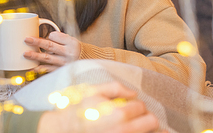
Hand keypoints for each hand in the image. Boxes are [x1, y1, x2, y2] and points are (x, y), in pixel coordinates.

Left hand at [23, 31, 80, 71]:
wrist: (86, 62)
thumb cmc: (74, 49)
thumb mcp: (71, 40)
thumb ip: (59, 37)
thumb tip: (44, 36)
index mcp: (71, 42)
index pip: (55, 36)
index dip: (48, 35)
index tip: (47, 36)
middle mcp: (68, 53)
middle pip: (50, 46)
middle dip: (37, 42)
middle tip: (26, 39)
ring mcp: (64, 63)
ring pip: (47, 58)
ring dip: (35, 56)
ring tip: (26, 54)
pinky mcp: (60, 71)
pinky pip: (48, 69)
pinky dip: (39, 69)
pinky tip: (31, 67)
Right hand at [37, 82, 160, 132]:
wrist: (64, 130)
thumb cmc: (77, 111)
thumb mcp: (91, 92)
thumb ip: (114, 88)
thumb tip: (133, 93)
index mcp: (119, 113)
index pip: (141, 106)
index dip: (135, 104)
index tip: (127, 107)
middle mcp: (124, 129)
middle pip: (152, 122)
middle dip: (145, 117)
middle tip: (134, 118)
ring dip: (146, 129)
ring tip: (134, 126)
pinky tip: (135, 131)